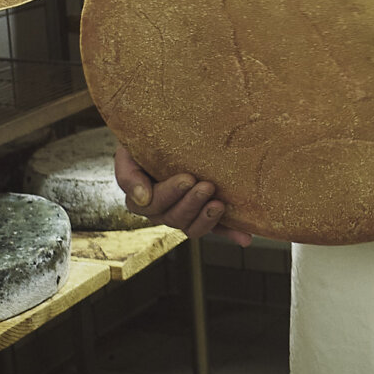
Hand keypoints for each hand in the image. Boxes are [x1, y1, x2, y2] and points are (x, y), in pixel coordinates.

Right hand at [113, 140, 251, 244]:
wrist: (166, 135)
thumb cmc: (145, 142)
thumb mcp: (129, 152)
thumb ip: (129, 175)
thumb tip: (143, 197)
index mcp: (143, 199)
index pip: (152, 204)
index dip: (170, 194)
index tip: (188, 178)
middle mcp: (163, 211)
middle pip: (174, 217)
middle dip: (192, 203)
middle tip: (207, 186)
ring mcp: (186, 213)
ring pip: (192, 227)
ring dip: (207, 219)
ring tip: (219, 204)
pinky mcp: (205, 213)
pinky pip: (217, 229)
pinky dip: (230, 233)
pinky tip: (245, 238)